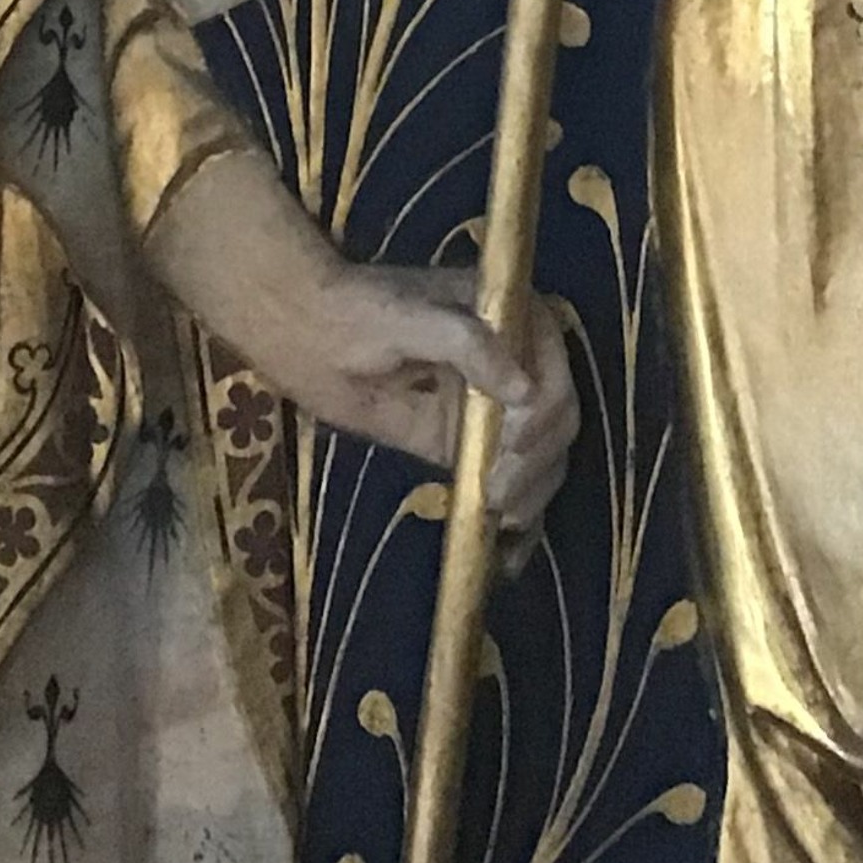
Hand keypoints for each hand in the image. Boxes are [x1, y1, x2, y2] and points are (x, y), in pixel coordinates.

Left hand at [283, 262, 578, 531]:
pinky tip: (510, 552)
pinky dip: (518, 517)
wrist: (307, 335)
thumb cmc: (357, 310)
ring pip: (541, 456)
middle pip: (556, 419)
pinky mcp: (465, 445)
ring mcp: (491, 407)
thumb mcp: (409, 317)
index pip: (553, 371)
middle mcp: (514, 361)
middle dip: (536, 459)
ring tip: (501, 516)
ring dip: (533, 491)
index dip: (543, 412)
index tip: (513, 443)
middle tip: (497, 491)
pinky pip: (507, 480)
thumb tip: (525, 391)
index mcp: (511, 318)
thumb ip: (467, 345)